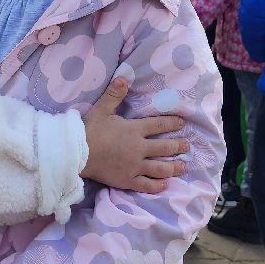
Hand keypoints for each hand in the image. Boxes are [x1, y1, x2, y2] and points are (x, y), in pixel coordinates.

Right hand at [81, 77, 187, 192]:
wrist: (77, 153)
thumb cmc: (89, 130)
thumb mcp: (101, 109)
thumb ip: (114, 94)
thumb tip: (124, 78)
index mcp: (134, 130)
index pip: (158, 126)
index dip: (171, 123)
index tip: (181, 123)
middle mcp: (139, 149)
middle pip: (164, 148)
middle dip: (178, 146)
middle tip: (187, 146)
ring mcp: (134, 166)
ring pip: (160, 168)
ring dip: (173, 167)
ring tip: (182, 166)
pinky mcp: (127, 180)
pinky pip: (146, 185)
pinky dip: (157, 185)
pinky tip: (164, 185)